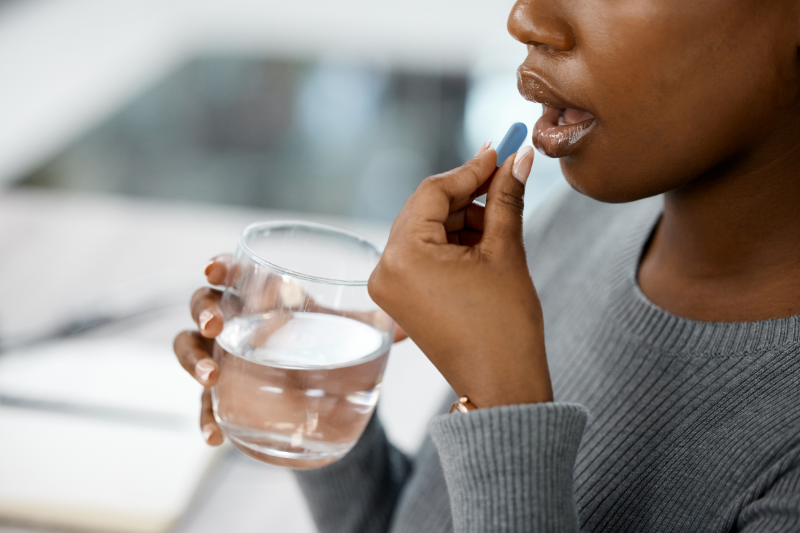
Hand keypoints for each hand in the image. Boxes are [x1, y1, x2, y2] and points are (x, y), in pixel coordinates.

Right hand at [173, 255, 408, 445]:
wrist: (332, 389)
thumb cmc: (335, 343)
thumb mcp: (353, 331)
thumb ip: (378, 324)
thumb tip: (408, 328)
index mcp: (266, 293)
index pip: (234, 270)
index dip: (220, 266)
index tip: (214, 269)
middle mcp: (240, 320)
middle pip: (204, 305)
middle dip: (204, 311)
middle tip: (216, 326)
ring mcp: (228, 356)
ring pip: (190, 348)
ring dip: (193, 361)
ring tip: (210, 379)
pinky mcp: (228, 392)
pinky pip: (204, 401)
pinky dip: (203, 416)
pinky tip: (213, 435)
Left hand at [367, 145, 552, 408]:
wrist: (502, 385)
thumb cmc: (504, 326)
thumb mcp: (506, 252)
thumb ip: (506, 197)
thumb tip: (519, 158)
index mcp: (404, 254)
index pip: (433, 191)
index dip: (471, 168)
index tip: (502, 151)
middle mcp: (386, 267)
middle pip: (427, 208)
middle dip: (469, 195)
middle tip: (508, 180)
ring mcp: (390, 284)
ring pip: (427, 229)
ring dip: (464, 219)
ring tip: (502, 227)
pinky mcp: (401, 297)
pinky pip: (424, 253)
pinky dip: (453, 243)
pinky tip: (484, 245)